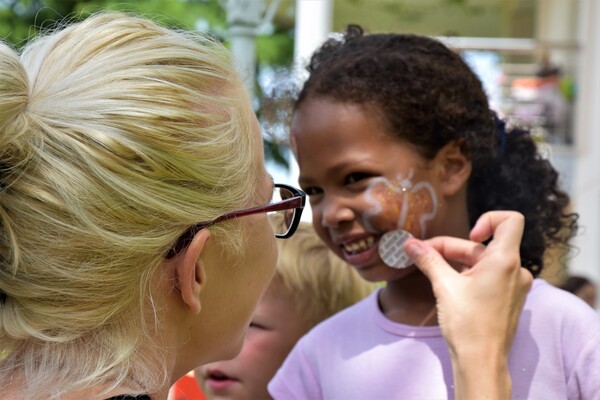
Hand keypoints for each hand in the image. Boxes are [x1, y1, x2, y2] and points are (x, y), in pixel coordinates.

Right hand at [403, 211, 532, 398]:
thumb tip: (409, 244)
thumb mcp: (444, 286)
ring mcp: (514, 286)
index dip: (488, 219)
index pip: (511, 220)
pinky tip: (448, 286)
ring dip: (458, 262)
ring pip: (484, 262)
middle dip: (452, 247)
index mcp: (505, 261)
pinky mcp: (508, 299)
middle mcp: (515, 270)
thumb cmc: (468, 324)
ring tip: (432, 270)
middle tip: (423, 254)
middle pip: (484, 245)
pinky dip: (468, 275)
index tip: (469, 236)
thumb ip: (428, 260)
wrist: (481, 362)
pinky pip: (489, 276)